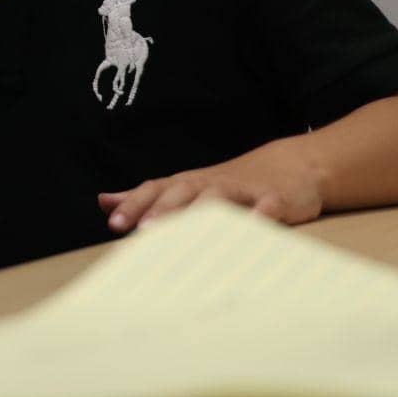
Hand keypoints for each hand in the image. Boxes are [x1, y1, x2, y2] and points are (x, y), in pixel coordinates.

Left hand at [98, 152, 323, 233]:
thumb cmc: (231, 183)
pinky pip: (267, 206)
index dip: (135, 205)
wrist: (293, 163)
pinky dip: (258, 216)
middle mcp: (211, 183)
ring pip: (218, 198)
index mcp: (188, 184)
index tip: (114, 225)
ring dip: (200, 212)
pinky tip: (249, 229)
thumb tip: (104, 201)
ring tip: (184, 234)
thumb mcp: (187, 187)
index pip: (156, 190)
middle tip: (143, 230)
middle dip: (162, 210)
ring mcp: (244, 189)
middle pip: (183, 192)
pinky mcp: (275, 198)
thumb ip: (147, 197)